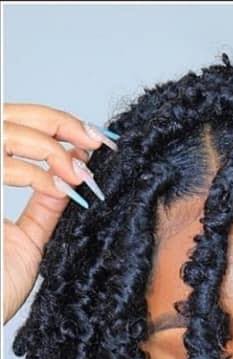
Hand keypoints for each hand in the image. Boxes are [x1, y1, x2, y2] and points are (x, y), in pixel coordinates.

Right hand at [3, 103, 114, 323]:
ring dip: (50, 145)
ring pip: (3, 130)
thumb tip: (75, 170)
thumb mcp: (30, 240)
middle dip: (56, 121)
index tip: (92, 139)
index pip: (11, 129)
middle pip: (5, 116)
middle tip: (95, 141)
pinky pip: (1, 164)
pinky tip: (63, 187)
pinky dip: (38, 173)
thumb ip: (46, 204)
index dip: (51, 124)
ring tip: (81, 172)